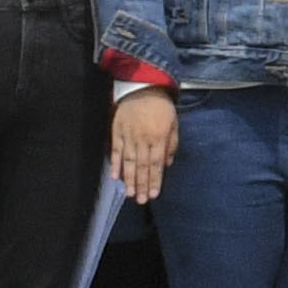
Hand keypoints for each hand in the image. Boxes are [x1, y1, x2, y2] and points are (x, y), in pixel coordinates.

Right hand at [111, 90, 175, 204]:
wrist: (142, 87)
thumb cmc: (161, 106)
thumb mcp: (173, 123)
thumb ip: (171, 144)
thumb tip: (166, 164)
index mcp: (158, 137)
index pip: (156, 164)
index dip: (155, 180)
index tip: (154, 194)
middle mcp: (143, 139)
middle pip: (142, 166)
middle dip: (142, 185)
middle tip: (141, 201)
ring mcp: (128, 136)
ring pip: (128, 162)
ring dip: (129, 179)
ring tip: (130, 194)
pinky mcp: (117, 132)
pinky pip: (115, 151)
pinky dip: (115, 165)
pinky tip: (115, 177)